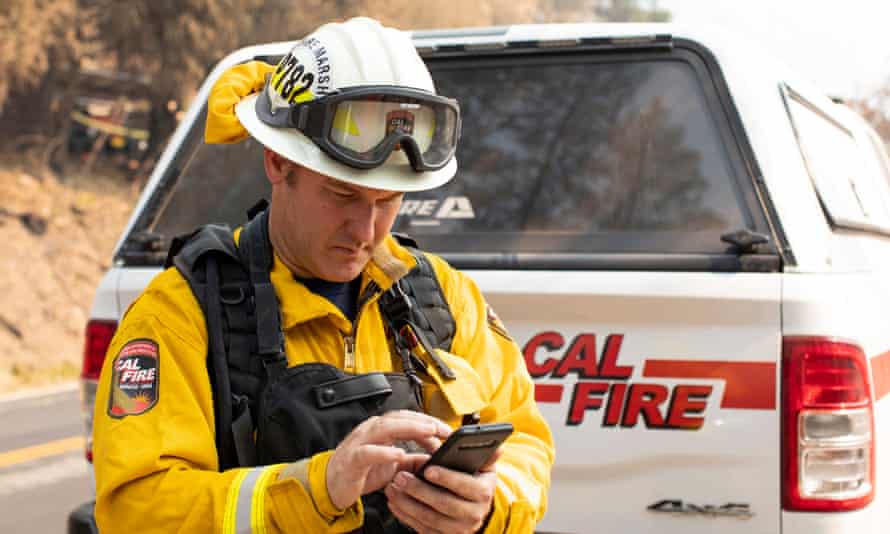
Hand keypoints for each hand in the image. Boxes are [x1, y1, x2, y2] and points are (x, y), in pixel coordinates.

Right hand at [325, 410, 451, 510]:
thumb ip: (412, 461)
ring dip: (409, 428)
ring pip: (385, 428)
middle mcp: (371, 430)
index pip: (408, 418)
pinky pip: (368, 452)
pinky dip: (384, 452)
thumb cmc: (360, 471)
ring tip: (428, 432)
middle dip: (424, 422)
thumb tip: (434, 459)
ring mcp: (360, 442)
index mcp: (381, 428)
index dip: (429, 421)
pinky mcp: (352, 458)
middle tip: (443, 429)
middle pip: (400, 418)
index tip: (447, 431)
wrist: (332, 485)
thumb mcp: (392, 466)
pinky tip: (399, 454)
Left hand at [384, 449, 501, 533]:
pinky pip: (422, 529)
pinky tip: (395, 503)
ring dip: (407, 503)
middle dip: (419, 490)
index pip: (465, 486)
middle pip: (443, 503)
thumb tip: (497, 447)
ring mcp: (458, 529)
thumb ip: (486, 456)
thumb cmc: (475, 482)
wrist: (475, 510)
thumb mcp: (483, 468)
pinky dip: (405, 516)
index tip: (428, 469)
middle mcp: (473, 515)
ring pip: (429, 518)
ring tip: (393, 487)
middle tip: (401, 477)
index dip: (446, 478)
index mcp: (483, 493)